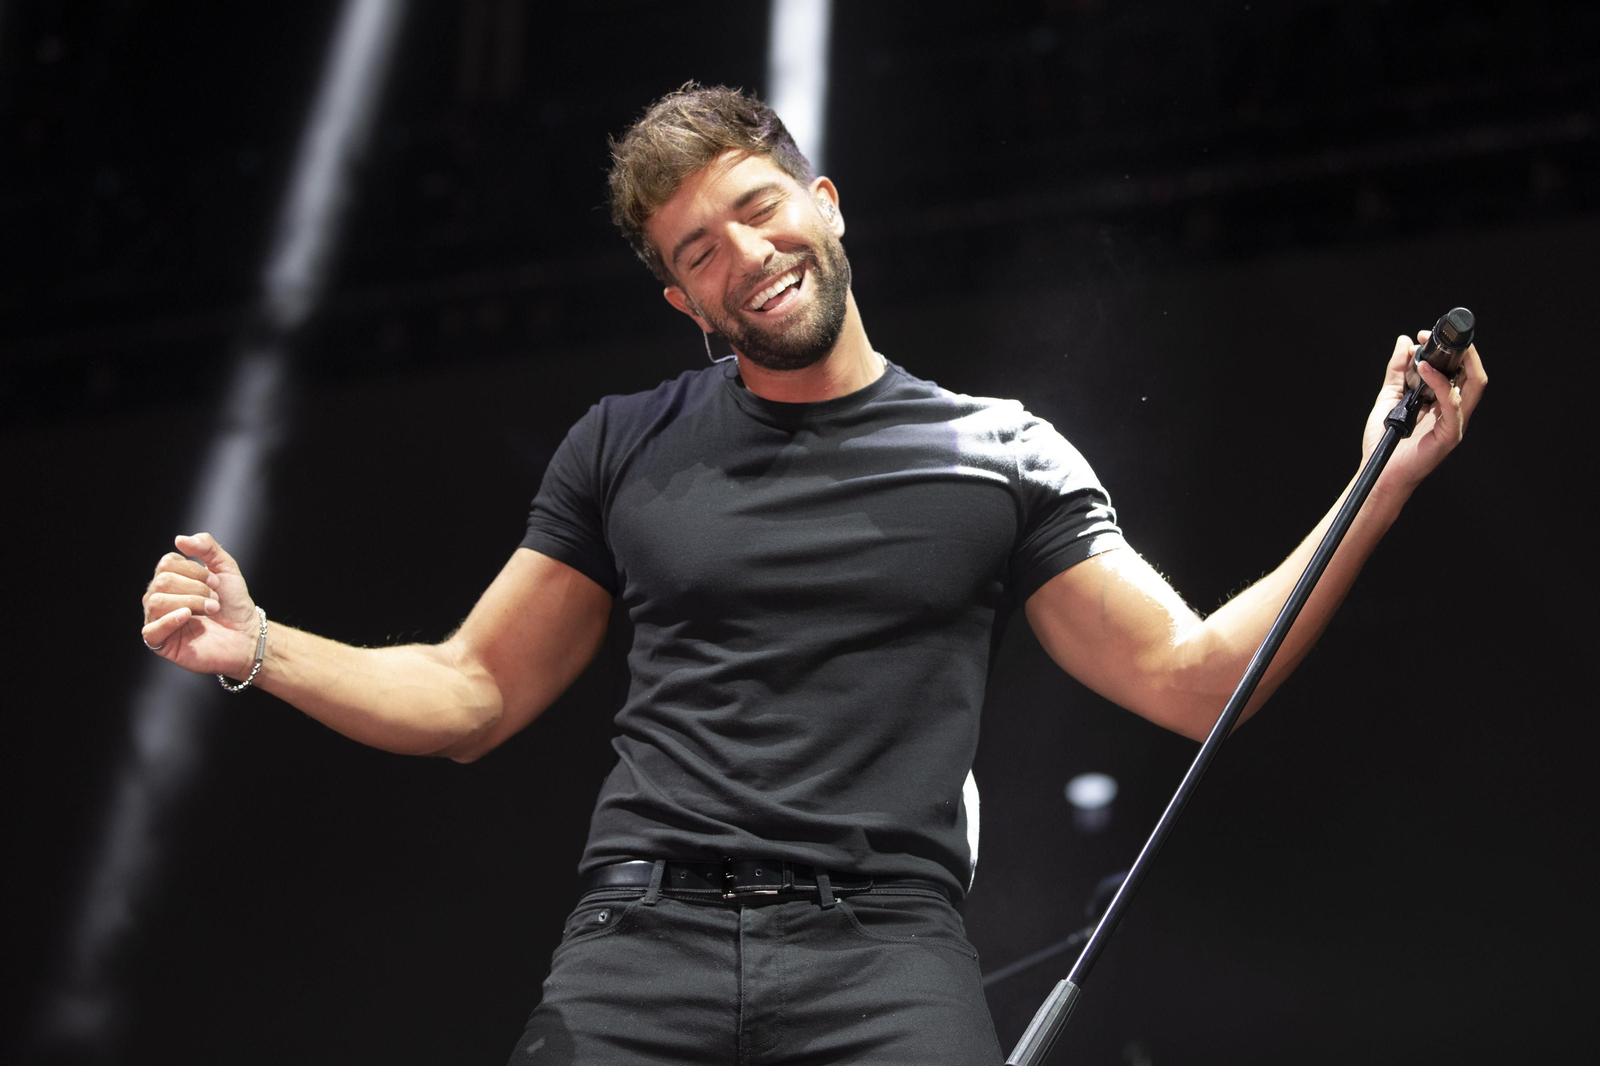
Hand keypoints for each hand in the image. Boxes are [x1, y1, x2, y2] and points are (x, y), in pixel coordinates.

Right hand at [140, 532, 260, 677]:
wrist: (247, 635)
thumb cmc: (234, 604)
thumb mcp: (226, 568)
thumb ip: (207, 547)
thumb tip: (179, 539)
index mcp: (171, 579)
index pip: (167, 563)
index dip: (195, 570)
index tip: (215, 583)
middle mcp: (159, 598)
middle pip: (163, 581)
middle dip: (197, 588)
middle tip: (216, 600)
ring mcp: (158, 620)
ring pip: (157, 601)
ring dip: (192, 603)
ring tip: (211, 610)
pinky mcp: (160, 643)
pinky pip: (150, 630)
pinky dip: (170, 620)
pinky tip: (188, 617)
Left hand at [1362, 330, 1487, 494]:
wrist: (1378, 471)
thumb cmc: (1385, 440)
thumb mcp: (1388, 397)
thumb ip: (1397, 371)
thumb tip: (1404, 342)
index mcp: (1444, 401)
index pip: (1461, 369)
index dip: (1448, 349)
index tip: (1424, 335)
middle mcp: (1454, 410)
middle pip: (1474, 374)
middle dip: (1457, 349)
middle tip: (1430, 336)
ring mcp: (1455, 422)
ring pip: (1474, 385)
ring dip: (1454, 361)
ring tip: (1427, 348)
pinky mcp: (1450, 435)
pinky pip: (1452, 404)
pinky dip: (1440, 383)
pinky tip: (1423, 370)